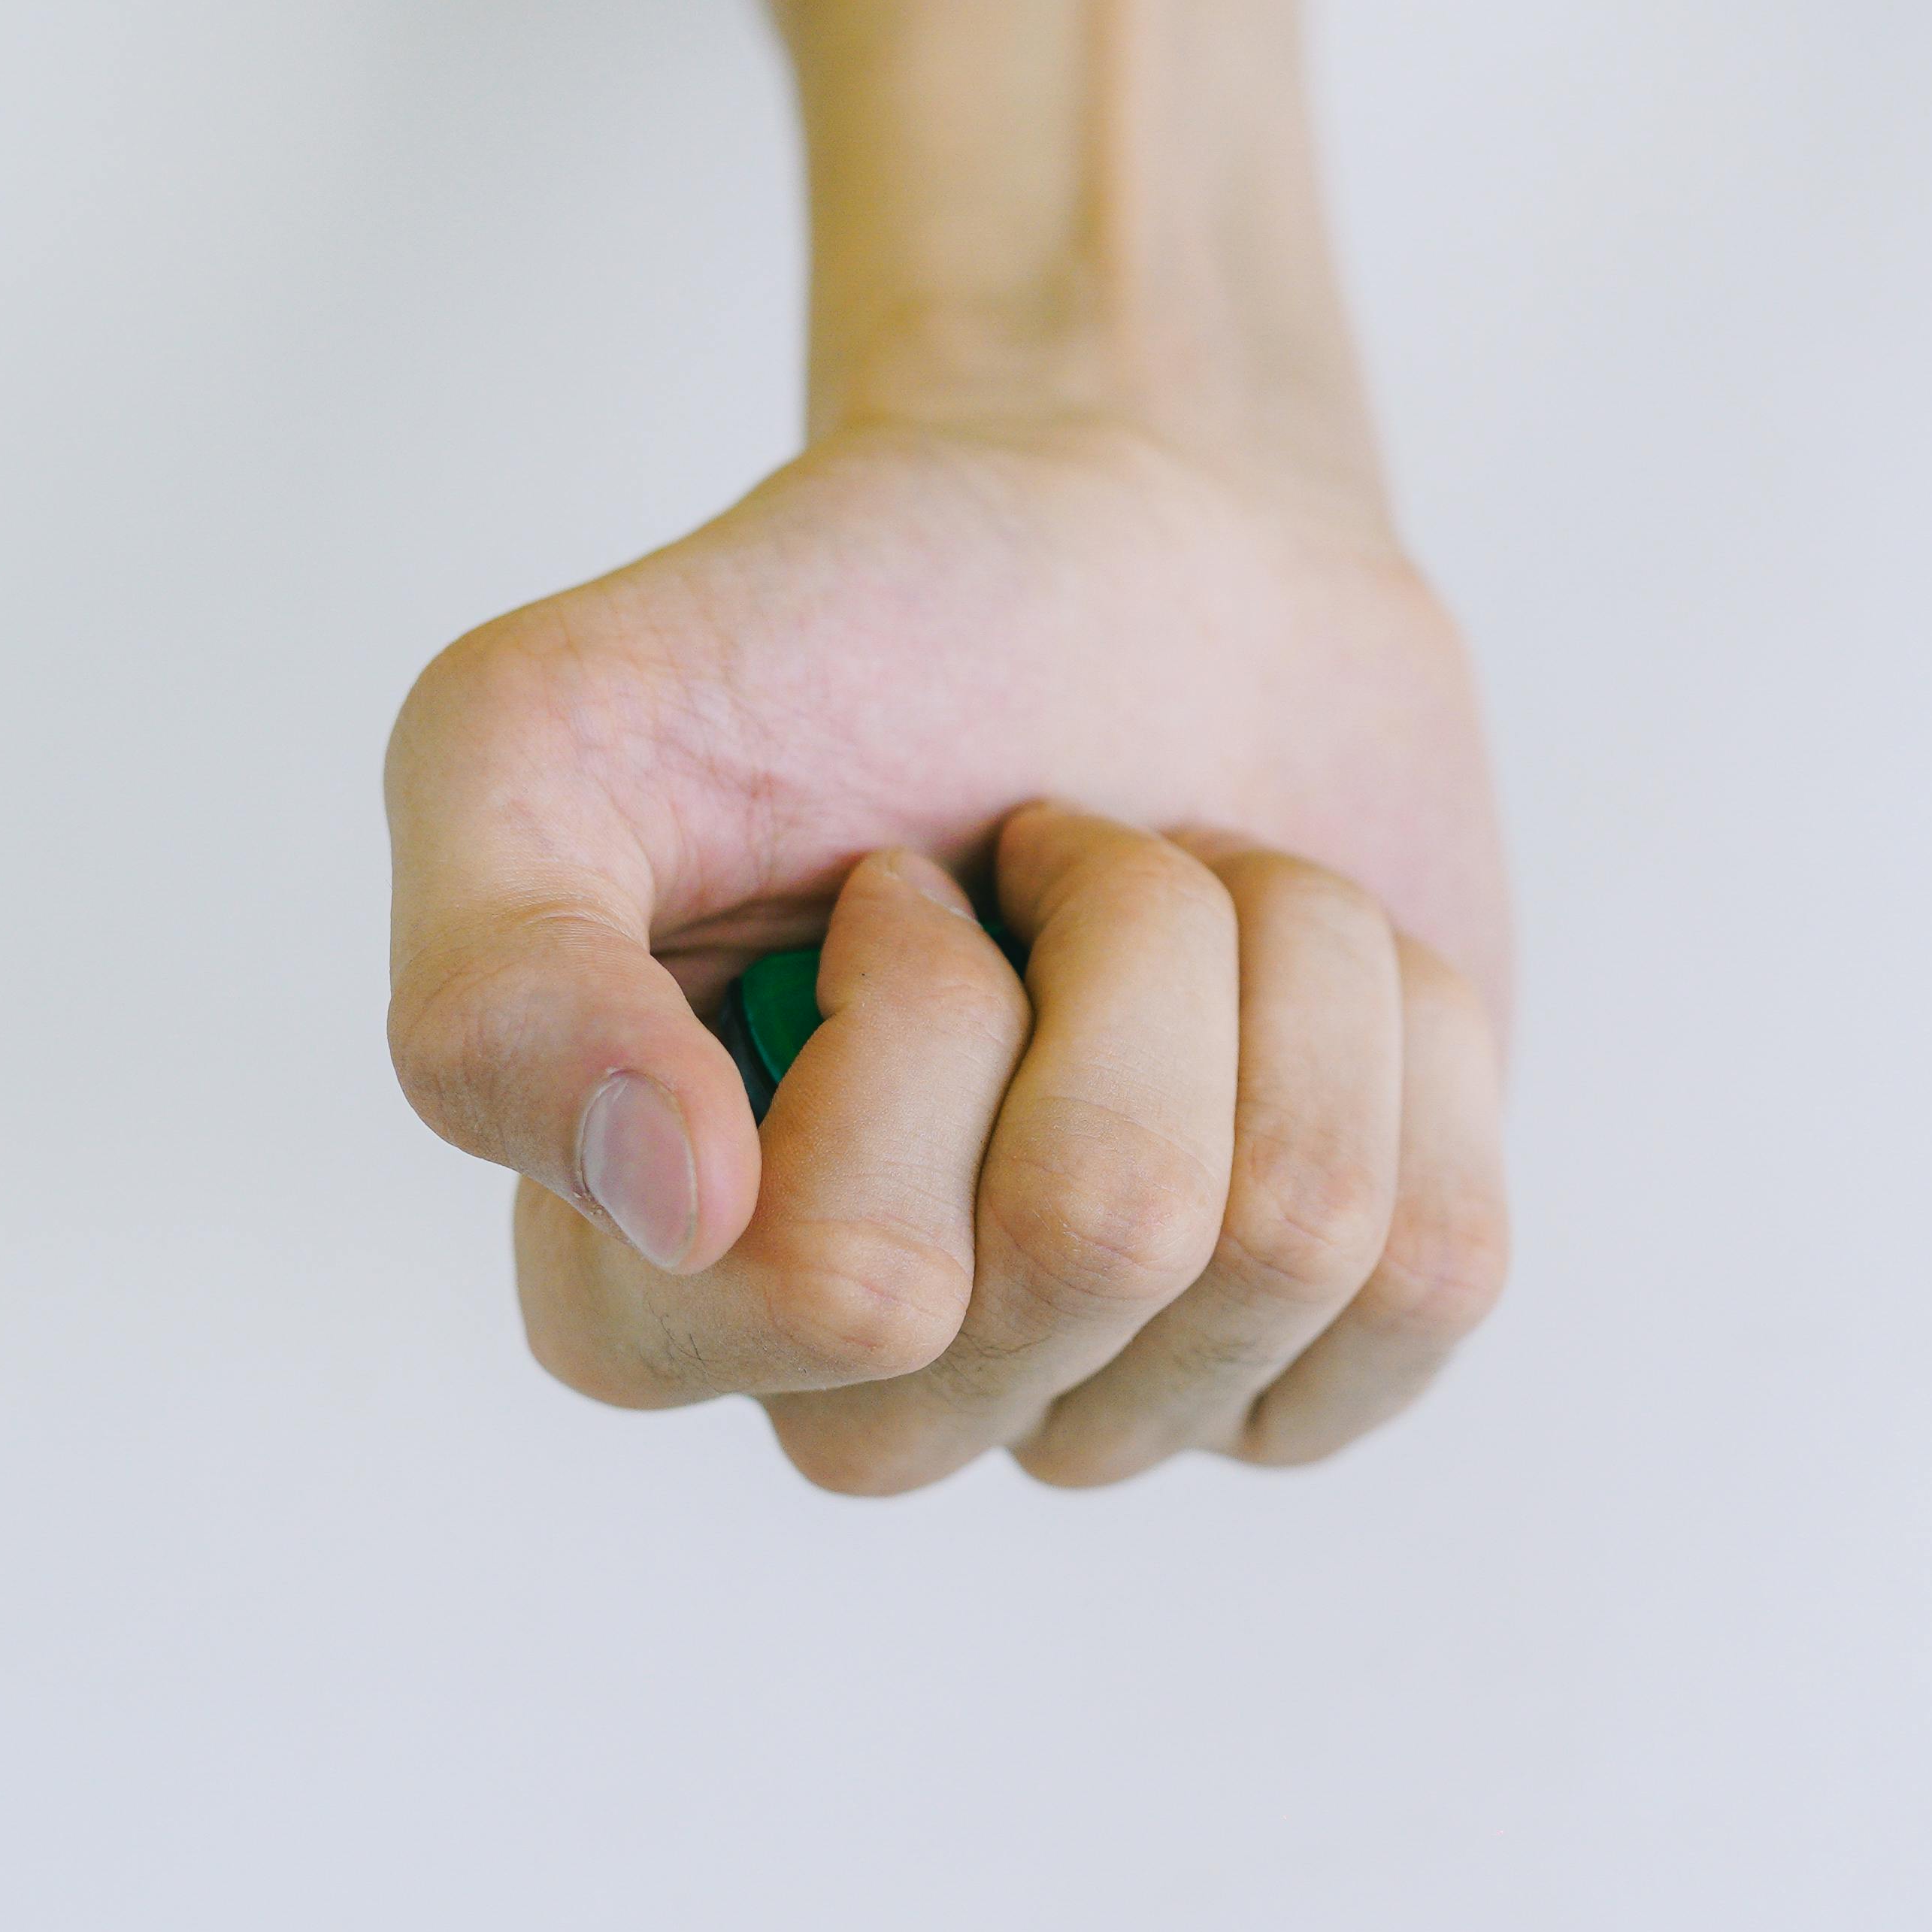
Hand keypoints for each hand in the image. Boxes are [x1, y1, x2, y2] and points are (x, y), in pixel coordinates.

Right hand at [385, 420, 1510, 1492]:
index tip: (884, 875)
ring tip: (1182, 889)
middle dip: (1126, 951)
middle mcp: (880, 1393)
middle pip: (1106, 1246)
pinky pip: (1438, 1265)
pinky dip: (1405, 1035)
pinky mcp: (1327, 1346)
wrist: (1127, 538)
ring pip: (1298, 1238)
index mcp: (648, 1293)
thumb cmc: (834, 635)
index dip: (917, 1017)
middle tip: (1046, 855)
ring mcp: (1116, 1391)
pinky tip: (1302, 971)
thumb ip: (493, 981)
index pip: (851, 1289)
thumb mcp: (551, 728)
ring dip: (1268, 965)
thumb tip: (668, 1203)